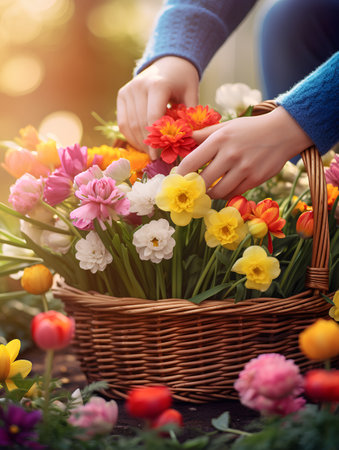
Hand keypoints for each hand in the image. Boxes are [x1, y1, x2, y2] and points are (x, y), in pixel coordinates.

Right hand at [117, 56, 198, 158]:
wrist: (169, 61)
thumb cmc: (183, 80)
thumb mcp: (192, 95)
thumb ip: (188, 117)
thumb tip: (186, 143)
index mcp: (157, 85)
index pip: (152, 118)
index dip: (155, 140)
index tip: (158, 156)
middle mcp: (138, 86)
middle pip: (140, 124)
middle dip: (147, 144)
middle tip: (156, 158)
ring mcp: (128, 90)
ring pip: (129, 125)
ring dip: (138, 143)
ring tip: (150, 153)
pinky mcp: (122, 95)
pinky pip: (123, 122)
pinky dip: (131, 136)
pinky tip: (141, 144)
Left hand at [176, 106, 313, 198]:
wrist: (284, 132)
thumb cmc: (250, 129)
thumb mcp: (227, 126)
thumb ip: (205, 134)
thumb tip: (185, 139)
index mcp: (219, 139)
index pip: (191, 162)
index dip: (180, 175)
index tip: (177, 179)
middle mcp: (230, 154)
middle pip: (202, 181)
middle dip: (194, 188)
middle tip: (191, 189)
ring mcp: (244, 168)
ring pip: (217, 192)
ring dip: (210, 194)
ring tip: (208, 190)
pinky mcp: (255, 179)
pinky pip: (233, 193)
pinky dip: (226, 194)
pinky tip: (224, 188)